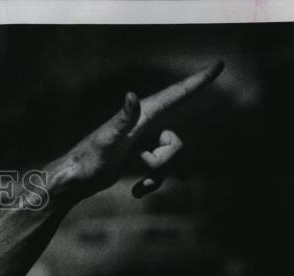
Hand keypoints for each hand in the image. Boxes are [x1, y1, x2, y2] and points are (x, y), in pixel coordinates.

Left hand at [48, 60, 222, 201]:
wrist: (75, 180)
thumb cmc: (88, 160)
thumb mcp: (107, 140)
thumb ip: (123, 119)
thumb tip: (132, 96)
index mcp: (142, 115)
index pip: (176, 95)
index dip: (198, 81)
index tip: (219, 64)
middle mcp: (144, 124)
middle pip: (176, 143)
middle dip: (166, 161)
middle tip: (144, 168)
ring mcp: (142, 141)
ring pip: (170, 158)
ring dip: (159, 176)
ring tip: (140, 189)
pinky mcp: (138, 156)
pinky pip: (160, 169)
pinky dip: (153, 182)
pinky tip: (137, 193)